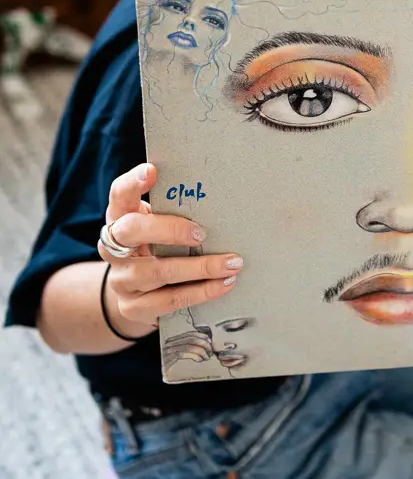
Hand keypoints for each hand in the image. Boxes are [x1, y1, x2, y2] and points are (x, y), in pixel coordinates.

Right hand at [97, 163, 242, 337]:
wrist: (135, 293)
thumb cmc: (156, 247)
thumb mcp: (158, 225)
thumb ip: (174, 212)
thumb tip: (217, 198)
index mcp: (120, 218)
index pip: (120, 194)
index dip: (133, 182)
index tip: (152, 171)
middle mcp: (113, 248)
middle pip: (132, 230)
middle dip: (170, 229)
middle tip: (202, 232)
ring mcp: (121, 279)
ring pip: (158, 271)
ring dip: (200, 268)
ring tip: (232, 264)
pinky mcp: (132, 307)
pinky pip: (170, 300)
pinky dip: (201, 292)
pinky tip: (224, 284)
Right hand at [162, 328, 214, 371]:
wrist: (161, 377)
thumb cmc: (173, 367)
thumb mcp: (181, 355)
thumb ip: (189, 348)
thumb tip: (206, 343)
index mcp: (173, 340)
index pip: (189, 333)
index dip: (201, 336)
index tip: (210, 341)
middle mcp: (170, 343)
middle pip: (191, 339)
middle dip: (204, 344)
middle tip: (210, 352)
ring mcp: (168, 350)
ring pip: (189, 346)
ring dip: (201, 351)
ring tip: (206, 357)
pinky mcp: (168, 358)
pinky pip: (183, 353)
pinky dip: (194, 356)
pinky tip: (199, 360)